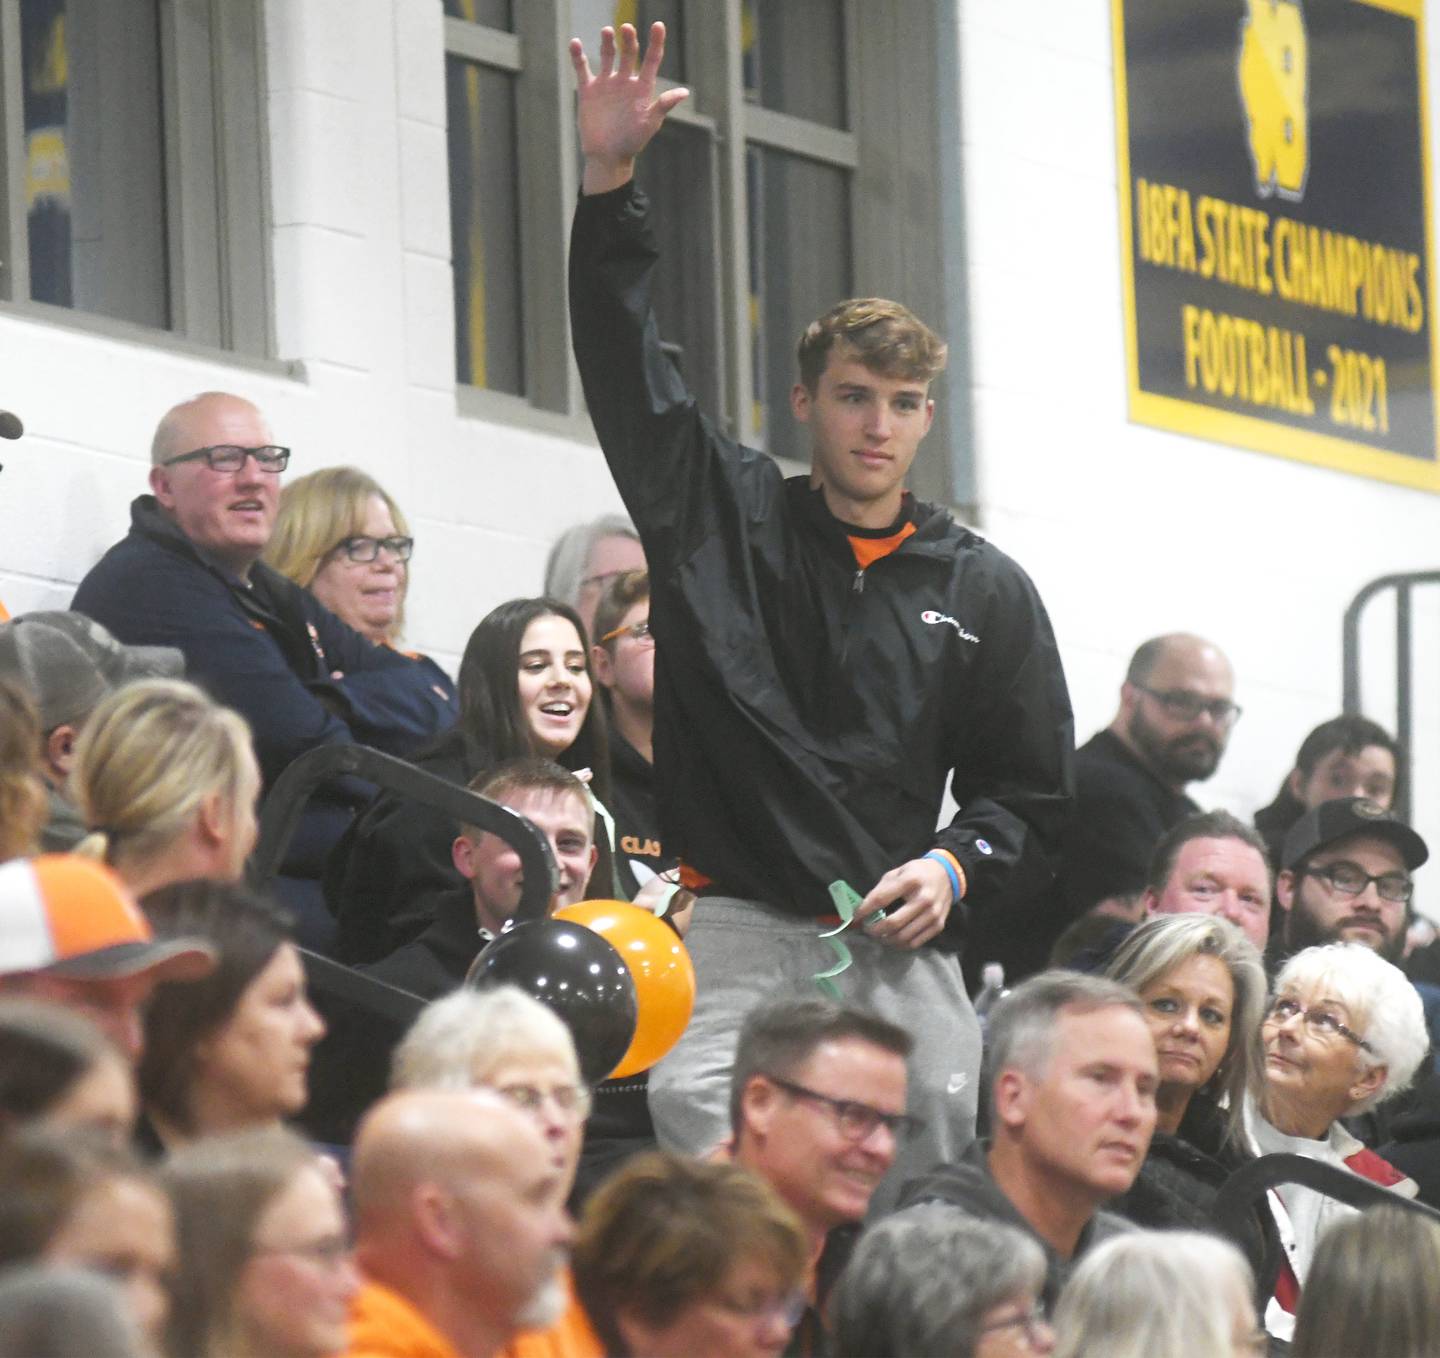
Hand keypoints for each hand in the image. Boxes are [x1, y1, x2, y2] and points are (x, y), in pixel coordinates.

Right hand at [569, 22, 689, 193]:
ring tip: (607, 32)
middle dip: (629, 39)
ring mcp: (607, 84)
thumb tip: (684, 92)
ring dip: (607, 42)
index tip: (658, 25)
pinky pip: (582, 68)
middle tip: (627, 29)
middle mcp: (625, 81)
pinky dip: (578, 56)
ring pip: (607, 55)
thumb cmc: (632, 142)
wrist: (608, 157)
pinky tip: (575, 43)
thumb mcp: (650, 123)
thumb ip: (663, 105)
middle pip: (629, 53)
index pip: (652, 59)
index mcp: (643, 88)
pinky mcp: (589, 90)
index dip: (656, 42)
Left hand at [857, 857, 953, 949]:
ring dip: (885, 940)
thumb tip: (862, 909)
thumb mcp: (897, 872)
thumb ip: (881, 890)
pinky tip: (892, 939)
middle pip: (893, 923)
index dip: (864, 911)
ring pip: (903, 937)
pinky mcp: (938, 926)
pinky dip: (900, 945)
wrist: (947, 875)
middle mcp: (924, 899)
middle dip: (874, 930)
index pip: (881, 899)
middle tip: (866, 929)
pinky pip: (915, 943)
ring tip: (878, 935)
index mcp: (910, 881)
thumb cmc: (917, 873)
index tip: (854, 918)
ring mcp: (933, 914)